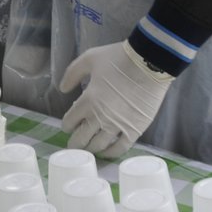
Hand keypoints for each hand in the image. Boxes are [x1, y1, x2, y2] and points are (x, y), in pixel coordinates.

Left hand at [58, 40, 173, 157]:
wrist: (149, 63)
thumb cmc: (118, 58)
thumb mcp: (88, 59)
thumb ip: (72, 74)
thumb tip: (62, 89)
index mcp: (87, 100)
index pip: (70, 121)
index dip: (66, 125)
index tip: (68, 126)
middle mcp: (100, 117)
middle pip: (82, 138)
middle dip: (75, 143)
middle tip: (74, 145)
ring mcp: (118, 125)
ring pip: (99, 145)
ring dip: (91, 149)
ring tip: (88, 149)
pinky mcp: (135, 130)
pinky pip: (121, 148)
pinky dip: (111, 153)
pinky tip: (107, 153)